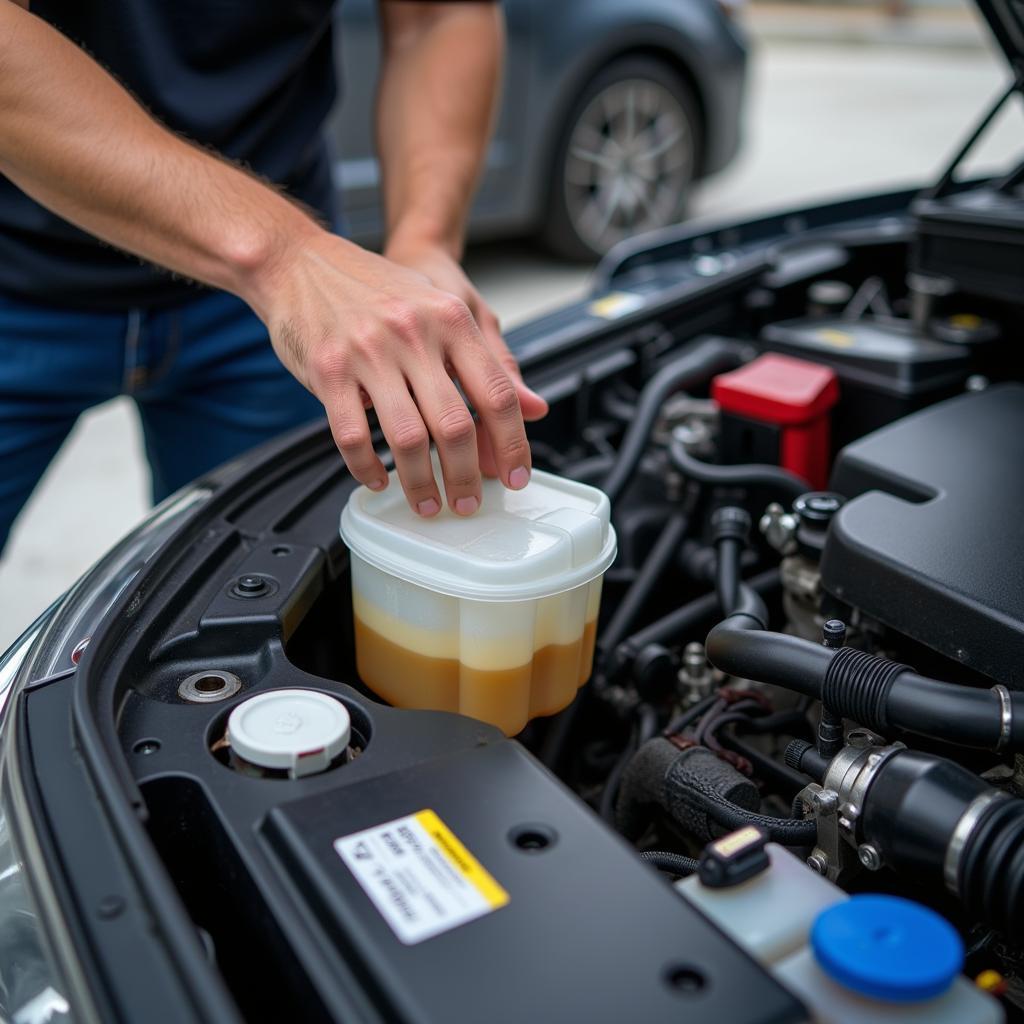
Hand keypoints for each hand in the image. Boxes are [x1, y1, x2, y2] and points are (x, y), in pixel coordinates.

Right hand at [252, 226, 540, 516]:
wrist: (300, 262)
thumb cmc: (376, 290)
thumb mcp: (443, 310)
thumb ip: (491, 361)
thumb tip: (534, 408)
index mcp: (450, 319)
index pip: (496, 393)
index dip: (512, 444)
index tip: (516, 477)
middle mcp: (413, 334)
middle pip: (455, 425)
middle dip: (466, 477)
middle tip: (468, 502)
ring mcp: (368, 353)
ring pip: (407, 438)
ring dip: (421, 484)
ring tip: (427, 504)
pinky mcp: (328, 371)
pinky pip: (353, 436)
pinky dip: (368, 468)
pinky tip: (378, 478)